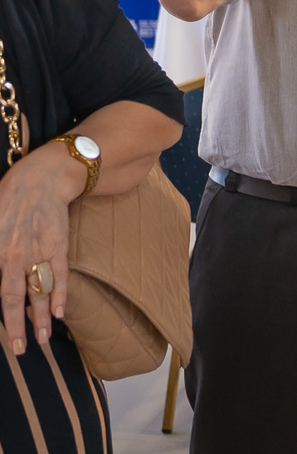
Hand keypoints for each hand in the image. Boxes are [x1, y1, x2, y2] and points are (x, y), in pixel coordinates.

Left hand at [0, 147, 80, 354]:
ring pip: (40, 291)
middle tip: (20, 349)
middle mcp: (15, 256)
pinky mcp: (58, 246)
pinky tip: (59, 313)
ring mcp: (39, 252)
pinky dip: (60, 295)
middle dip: (17, 325)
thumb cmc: (8, 198)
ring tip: (42, 339)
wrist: (42, 179)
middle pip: (16, 297)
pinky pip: (60, 275)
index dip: (4, 314)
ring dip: (40, 317)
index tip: (5, 335)